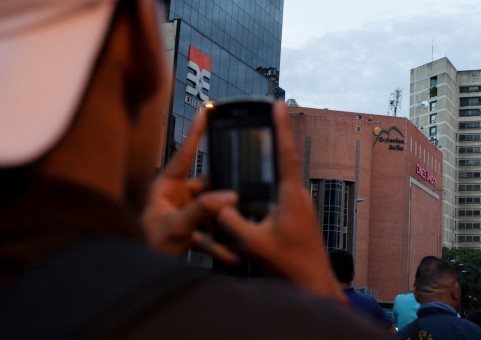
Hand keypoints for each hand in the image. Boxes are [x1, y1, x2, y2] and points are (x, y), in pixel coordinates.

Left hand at [141, 108, 238, 263]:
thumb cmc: (144, 245)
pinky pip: (208, 236)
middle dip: (226, 188)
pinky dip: (220, 246)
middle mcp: (176, 197)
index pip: (185, 154)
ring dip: (225, 221)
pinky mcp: (187, 233)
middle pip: (207, 185)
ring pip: (211, 212)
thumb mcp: (175, 226)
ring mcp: (182, 215)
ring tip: (245, 222)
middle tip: (246, 184)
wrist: (133, 273)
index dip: (196, 132)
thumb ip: (202, 210)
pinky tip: (235, 256)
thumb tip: (229, 196)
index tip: (206, 111)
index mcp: (167, 186)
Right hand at [218, 101, 345, 303]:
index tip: (279, 105)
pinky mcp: (299, 216)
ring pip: (283, 179)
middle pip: (285, 161)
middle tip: (264, 117)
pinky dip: (271, 184)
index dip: (282, 128)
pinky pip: (283, 193)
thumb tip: (217, 205)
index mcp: (291, 196)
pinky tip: (257, 189)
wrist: (314, 283)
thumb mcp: (253, 243)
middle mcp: (299, 196)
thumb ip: (232, 223)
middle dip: (275, 139)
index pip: (287, 154)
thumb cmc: (289, 264)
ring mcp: (301, 206)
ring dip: (272, 163)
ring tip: (256, 147)